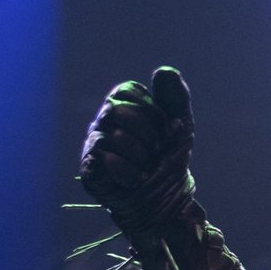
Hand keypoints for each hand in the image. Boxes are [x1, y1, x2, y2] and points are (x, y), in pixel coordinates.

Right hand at [79, 67, 194, 228]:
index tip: (165, 130)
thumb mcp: (181, 126)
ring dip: (142, 156)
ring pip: (114, 136)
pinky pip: (105, 158)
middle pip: (118, 111)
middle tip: (155, 150)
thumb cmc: (170, 160)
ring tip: (146, 167)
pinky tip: (135, 179)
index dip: (154, 112)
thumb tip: (165, 71)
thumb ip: (176, 98)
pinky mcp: (89, 168)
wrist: (167, 198)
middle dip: (149, 134)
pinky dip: (130, 171)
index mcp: (122, 105)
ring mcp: (94, 143)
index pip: (129, 91)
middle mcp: (103, 121)